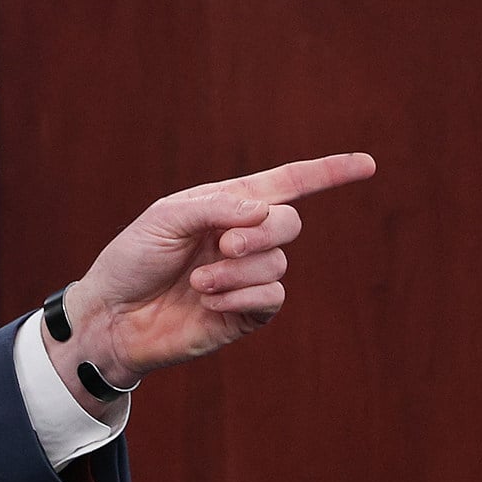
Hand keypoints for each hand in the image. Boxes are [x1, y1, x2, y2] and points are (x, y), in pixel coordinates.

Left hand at [49, 152, 375, 411]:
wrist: (112, 317)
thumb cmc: (133, 259)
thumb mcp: (166, 218)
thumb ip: (216, 206)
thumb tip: (263, 212)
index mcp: (228, 204)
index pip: (289, 184)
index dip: (329, 172)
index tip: (368, 165)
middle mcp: (245, 238)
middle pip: (289, 223)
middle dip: (261, 233)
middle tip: (222, 246)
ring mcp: (248, 277)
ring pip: (278, 262)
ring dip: (237, 272)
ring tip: (198, 282)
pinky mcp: (246, 313)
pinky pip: (271, 297)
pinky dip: (241, 295)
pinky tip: (210, 300)